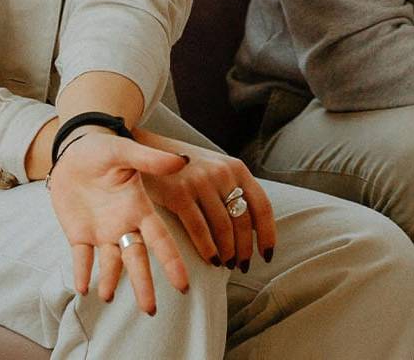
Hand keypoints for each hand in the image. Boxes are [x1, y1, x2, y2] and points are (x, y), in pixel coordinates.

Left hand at [45, 132, 191, 313]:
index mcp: (139, 208)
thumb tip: (181, 160)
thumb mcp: (124, 150)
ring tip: (107, 296)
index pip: (160, 240)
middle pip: (136, 260)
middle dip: (143, 284)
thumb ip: (149, 159)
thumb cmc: (104, 149)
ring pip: (110, 263)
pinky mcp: (79, 234)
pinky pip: (81, 258)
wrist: (75, 150)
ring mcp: (102, 232)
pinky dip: (82, 272)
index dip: (171, 262)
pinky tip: (83, 288)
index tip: (182, 285)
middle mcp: (124, 225)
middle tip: (150, 310)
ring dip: (110, 281)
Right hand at [134, 128, 276, 271]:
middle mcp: (222, 173)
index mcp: (236, 167)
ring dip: (227, 252)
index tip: (266, 254)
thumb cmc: (184, 166)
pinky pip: (199, 229)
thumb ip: (232, 189)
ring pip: (223, 228)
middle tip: (242, 266)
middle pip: (243, 221)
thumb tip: (253, 229)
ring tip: (225, 265)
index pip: (262, 206)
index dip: (268, 234)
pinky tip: (209, 259)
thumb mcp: (214, 167)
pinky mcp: (178, 192)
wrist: (146, 148)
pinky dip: (207, 249)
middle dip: (245, 249)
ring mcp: (200, 181)